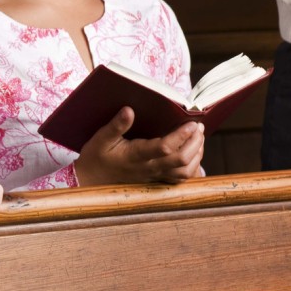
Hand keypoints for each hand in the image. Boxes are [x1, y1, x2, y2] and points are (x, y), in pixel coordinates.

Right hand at [73, 107, 204, 185]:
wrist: (92, 180)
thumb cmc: (97, 157)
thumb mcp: (101, 138)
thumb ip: (116, 125)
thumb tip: (129, 110)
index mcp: (136, 156)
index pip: (164, 147)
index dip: (181, 135)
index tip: (191, 122)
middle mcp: (149, 168)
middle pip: (181, 160)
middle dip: (195, 142)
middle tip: (199, 127)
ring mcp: (154, 176)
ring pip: (185, 171)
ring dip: (197, 154)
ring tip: (199, 138)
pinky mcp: (157, 180)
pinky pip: (181, 178)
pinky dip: (193, 166)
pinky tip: (194, 153)